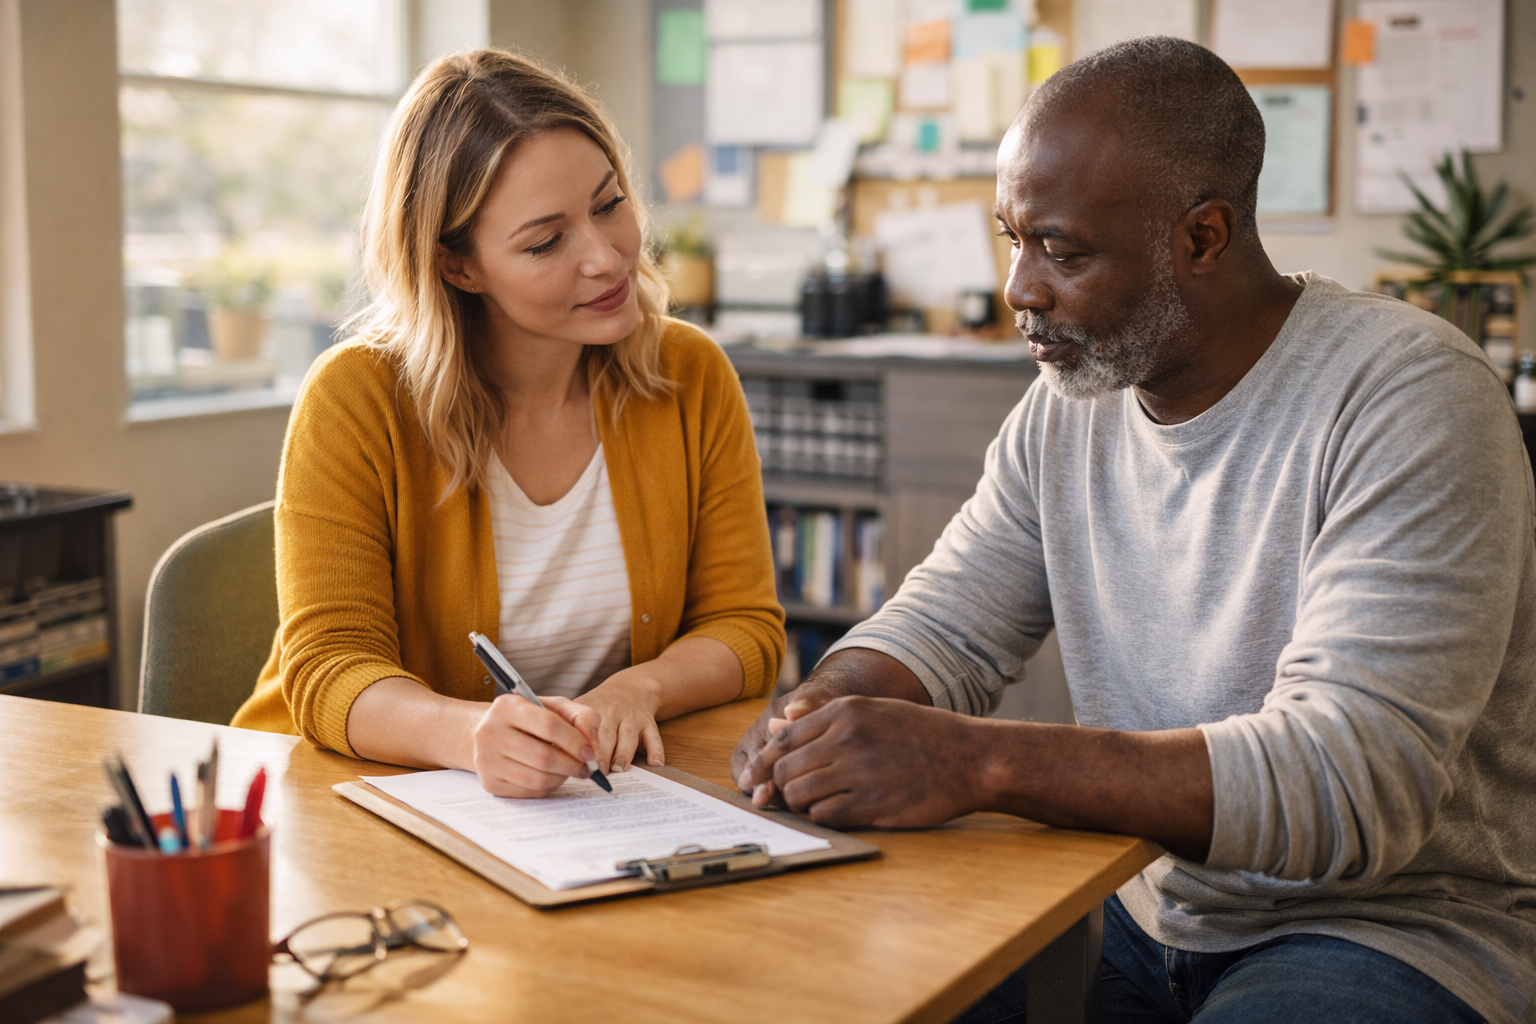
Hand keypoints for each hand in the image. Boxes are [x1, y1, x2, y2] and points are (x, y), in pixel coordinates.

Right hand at [470, 694, 602, 797]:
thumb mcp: (555, 706)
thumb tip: (592, 743)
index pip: (548, 725)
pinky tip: (551, 775)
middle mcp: (489, 733)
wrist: (492, 732)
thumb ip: (581, 716)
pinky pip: (529, 792)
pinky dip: (548, 786)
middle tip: (586, 767)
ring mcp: (486, 760)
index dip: (575, 741)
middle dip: (572, 764)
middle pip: (543, 757)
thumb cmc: (529, 718)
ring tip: (569, 769)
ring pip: (537, 778)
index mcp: (507, 706)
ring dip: (562, 777)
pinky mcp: (489, 783)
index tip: (590, 752)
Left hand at [575, 666, 665, 773]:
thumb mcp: (580, 709)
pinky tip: (655, 762)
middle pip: (605, 734)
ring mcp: (632, 718)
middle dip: (600, 753)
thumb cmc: (599, 707)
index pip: (583, 729)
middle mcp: (612, 712)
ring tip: (619, 768)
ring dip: (624, 752)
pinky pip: (654, 737)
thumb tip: (550, 757)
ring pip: (628, 736)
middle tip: (596, 772)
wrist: (631, 688)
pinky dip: (656, 750)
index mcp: (591, 710)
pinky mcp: (649, 723)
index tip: (575, 763)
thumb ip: (566, 731)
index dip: (579, 746)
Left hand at [734, 695, 983, 828]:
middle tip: (787, 794)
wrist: (969, 759)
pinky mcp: (871, 804)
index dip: (763, 761)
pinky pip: (824, 815)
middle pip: (785, 769)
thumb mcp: (873, 711)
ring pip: (800, 795)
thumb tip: (776, 727)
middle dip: (781, 785)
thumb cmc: (920, 734)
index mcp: (845, 712)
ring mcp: (858, 773)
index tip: (754, 777)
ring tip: (818, 799)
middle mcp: (847, 739)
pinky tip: (838, 809)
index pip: (783, 738)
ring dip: (801, 802)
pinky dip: (823, 816)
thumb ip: (822, 719)